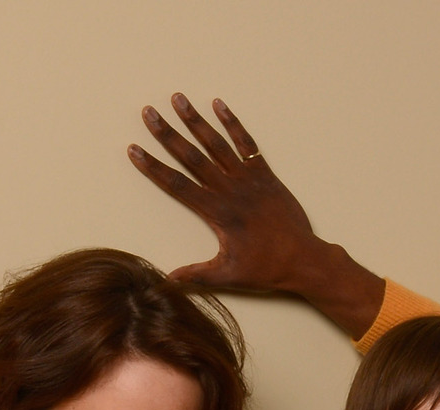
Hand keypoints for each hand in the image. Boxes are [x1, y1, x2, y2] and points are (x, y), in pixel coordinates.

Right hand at [127, 94, 383, 337]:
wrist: (305, 260)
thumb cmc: (268, 269)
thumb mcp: (229, 275)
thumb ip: (197, 275)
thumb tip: (167, 280)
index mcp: (217, 213)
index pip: (177, 185)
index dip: (154, 168)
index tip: (134, 150)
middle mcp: (230, 190)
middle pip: (192, 157)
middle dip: (168, 135)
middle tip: (148, 112)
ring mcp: (249, 180)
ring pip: (218, 145)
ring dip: (197, 121)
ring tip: (178, 98)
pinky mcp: (266, 176)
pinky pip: (248, 145)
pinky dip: (234, 124)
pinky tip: (219, 105)